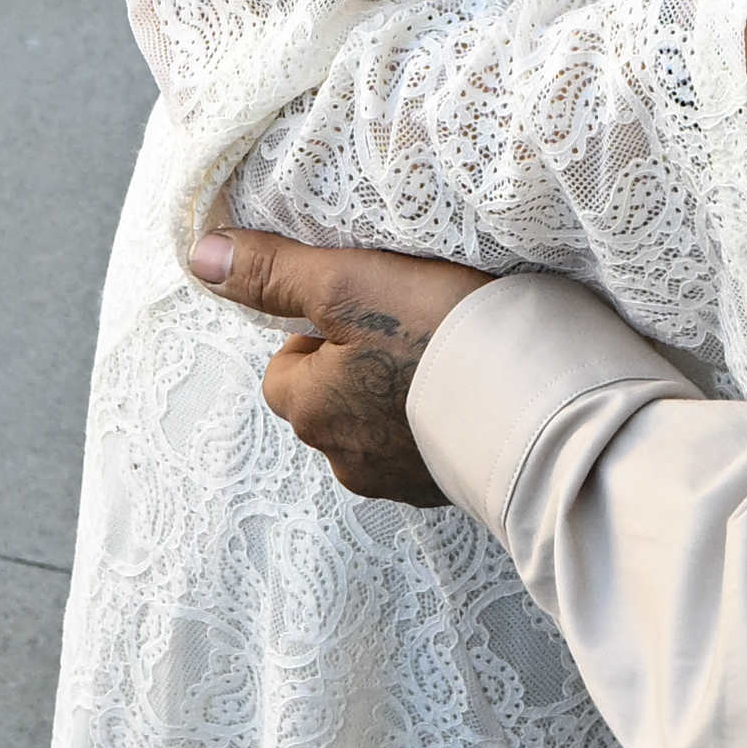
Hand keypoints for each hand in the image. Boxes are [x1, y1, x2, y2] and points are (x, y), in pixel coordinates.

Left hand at [189, 221, 487, 504]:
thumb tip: (201, 257)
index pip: (283, 371)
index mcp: (312, 412)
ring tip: (448, 362)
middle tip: (410, 329)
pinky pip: (426, 450)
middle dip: (358, 369)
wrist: (545, 407)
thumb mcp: (350, 284)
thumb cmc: (442, 338)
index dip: (317, 336)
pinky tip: (473, 396)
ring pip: (376, 429)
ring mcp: (400, 483)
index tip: (366, 313)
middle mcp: (345, 460)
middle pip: (328, 403)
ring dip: (399, 399)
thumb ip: (275, 273)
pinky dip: (439, 424)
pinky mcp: (450, 490)